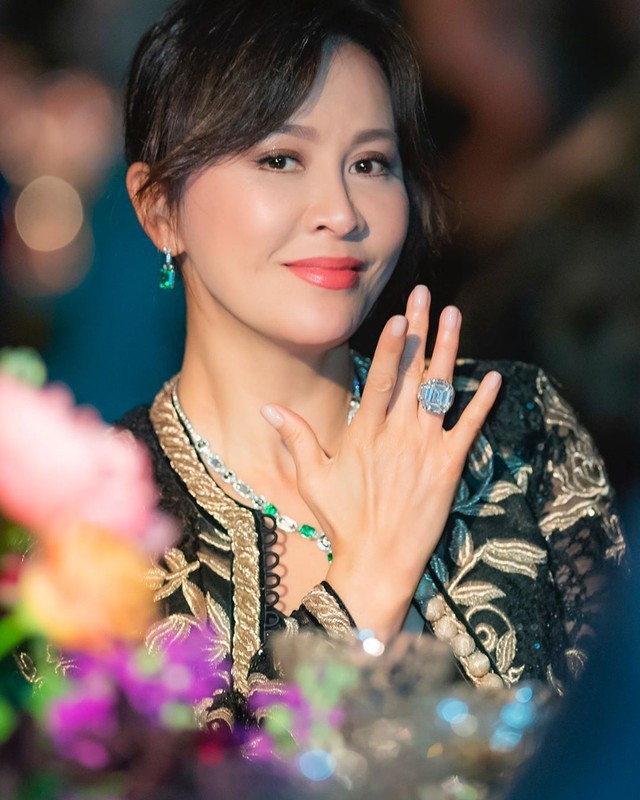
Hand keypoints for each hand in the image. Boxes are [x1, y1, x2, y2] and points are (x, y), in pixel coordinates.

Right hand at [261, 286, 500, 638]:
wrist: (377, 562)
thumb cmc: (341, 521)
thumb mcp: (311, 478)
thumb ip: (294, 437)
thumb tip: (268, 407)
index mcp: (365, 432)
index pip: (382, 378)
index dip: (392, 344)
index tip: (400, 314)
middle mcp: (398, 433)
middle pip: (413, 372)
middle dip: (420, 330)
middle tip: (425, 294)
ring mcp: (426, 447)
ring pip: (441, 389)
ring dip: (450, 350)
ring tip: (454, 315)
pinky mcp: (449, 466)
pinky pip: (468, 427)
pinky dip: (481, 402)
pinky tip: (491, 377)